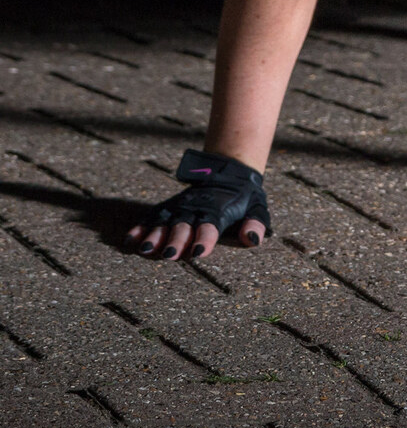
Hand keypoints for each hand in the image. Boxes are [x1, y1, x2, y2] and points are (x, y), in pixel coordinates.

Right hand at [124, 149, 270, 260]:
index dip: (206, 238)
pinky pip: (151, 217)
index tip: (200, 251)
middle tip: (170, 255)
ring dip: (154, 236)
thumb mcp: (257, 208)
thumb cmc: (244, 198)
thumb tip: (252, 240)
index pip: (211, 226)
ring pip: (164, 222)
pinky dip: (140, 228)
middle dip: (177, 240)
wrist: (227, 172)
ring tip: (145, 250)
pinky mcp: (167, 207)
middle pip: (184, 226)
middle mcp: (195, 209)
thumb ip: (255, 225)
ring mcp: (179, 207)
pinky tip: (129, 241)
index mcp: (218, 211)